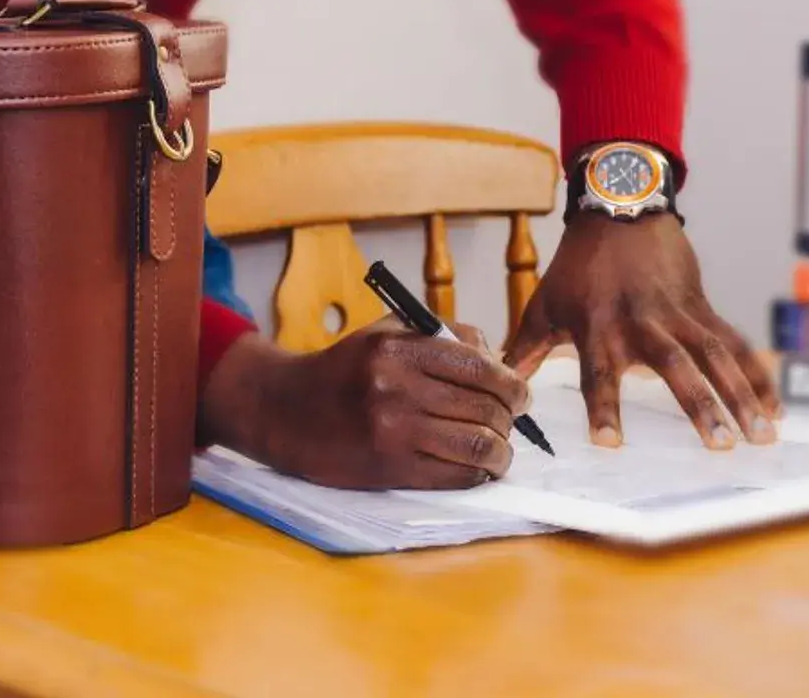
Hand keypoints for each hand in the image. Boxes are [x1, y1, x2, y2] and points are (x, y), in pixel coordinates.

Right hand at [200, 319, 529, 489]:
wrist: (286, 410)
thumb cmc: (346, 369)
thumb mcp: (388, 332)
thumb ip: (445, 336)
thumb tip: (500, 363)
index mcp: (399, 348)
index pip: (481, 368)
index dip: (513, 385)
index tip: (521, 395)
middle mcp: (396, 387)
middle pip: (485, 408)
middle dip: (510, 419)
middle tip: (511, 423)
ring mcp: (392, 430)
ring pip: (477, 446)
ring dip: (500, 452)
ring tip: (499, 450)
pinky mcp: (388, 468)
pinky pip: (454, 476)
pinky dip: (477, 474)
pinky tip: (477, 468)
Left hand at [505, 210, 781, 449]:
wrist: (620, 210)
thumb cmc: (577, 265)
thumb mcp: (544, 305)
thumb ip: (524, 350)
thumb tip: (498, 385)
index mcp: (598, 327)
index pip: (598, 374)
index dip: (604, 407)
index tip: (609, 443)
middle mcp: (643, 322)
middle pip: (675, 367)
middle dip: (700, 406)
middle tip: (721, 444)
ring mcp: (679, 314)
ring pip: (717, 357)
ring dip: (742, 395)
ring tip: (762, 436)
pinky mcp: (703, 307)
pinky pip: (735, 344)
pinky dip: (758, 375)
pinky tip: (775, 410)